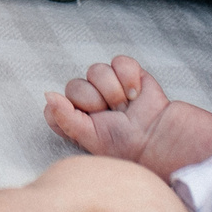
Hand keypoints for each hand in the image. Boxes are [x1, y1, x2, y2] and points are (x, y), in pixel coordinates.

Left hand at [45, 53, 211, 179]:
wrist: (166, 140)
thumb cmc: (130, 150)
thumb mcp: (93, 141)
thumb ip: (65, 118)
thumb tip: (46, 94)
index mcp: (80, 123)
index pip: (54, 103)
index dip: (64, 106)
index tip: (86, 120)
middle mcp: (93, 105)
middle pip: (74, 85)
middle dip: (92, 100)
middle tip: (112, 115)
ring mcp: (113, 89)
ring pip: (94, 70)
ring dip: (111, 88)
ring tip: (126, 106)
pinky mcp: (133, 77)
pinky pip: (118, 61)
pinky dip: (127, 73)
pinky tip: (136, 92)